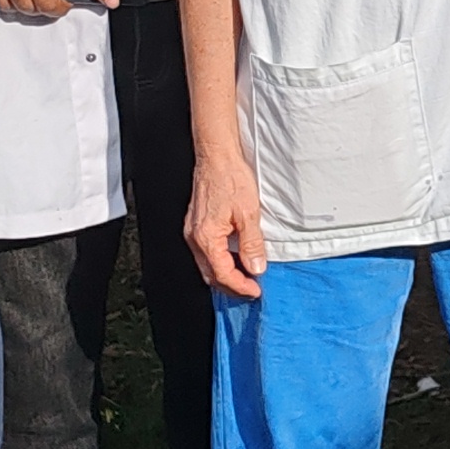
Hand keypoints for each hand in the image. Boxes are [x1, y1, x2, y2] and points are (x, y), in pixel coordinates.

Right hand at [186, 143, 269, 300]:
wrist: (217, 157)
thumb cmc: (231, 179)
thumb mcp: (249, 213)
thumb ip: (252, 244)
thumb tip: (256, 267)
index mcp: (206, 238)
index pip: (222, 274)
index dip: (240, 286)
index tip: (255, 291)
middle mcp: (195, 238)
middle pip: (211, 275)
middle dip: (231, 286)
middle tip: (251, 289)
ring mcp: (193, 232)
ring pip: (207, 265)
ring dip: (226, 275)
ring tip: (245, 278)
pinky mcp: (195, 225)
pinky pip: (206, 253)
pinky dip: (220, 262)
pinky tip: (234, 259)